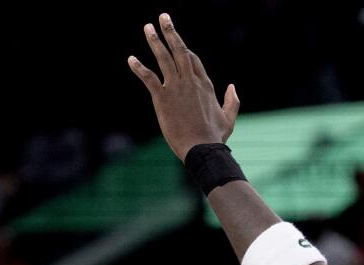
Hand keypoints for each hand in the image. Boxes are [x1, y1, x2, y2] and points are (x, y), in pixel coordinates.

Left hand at [129, 13, 239, 160]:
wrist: (202, 148)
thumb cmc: (215, 137)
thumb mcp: (229, 118)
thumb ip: (232, 101)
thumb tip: (233, 87)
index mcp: (205, 85)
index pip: (193, 60)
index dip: (184, 49)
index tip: (177, 41)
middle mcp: (191, 81)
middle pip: (180, 50)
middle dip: (171, 32)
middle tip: (163, 17)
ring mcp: (176, 88)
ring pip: (164, 58)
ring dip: (155, 41)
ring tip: (147, 27)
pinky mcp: (162, 98)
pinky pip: (149, 78)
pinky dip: (139, 68)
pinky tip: (131, 59)